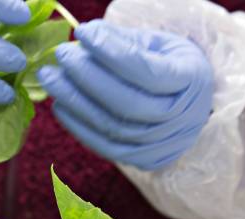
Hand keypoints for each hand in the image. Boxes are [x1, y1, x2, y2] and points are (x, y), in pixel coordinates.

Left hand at [38, 20, 213, 170]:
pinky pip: (104, 147)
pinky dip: (77, 126)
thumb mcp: (157, 45)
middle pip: (126, 103)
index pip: (146, 71)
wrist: (189, 106)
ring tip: (52, 78)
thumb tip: (84, 36)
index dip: (110, 51)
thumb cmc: (169, 66)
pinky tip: (60, 105)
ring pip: (112, 127)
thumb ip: (123, 41)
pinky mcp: (143, 159)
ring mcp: (162, 144)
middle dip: (87, 77)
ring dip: (75, 102)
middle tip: (61, 55)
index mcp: (192, 80)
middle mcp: (181, 118)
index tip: (83, 32)